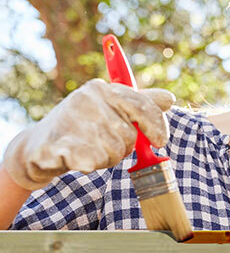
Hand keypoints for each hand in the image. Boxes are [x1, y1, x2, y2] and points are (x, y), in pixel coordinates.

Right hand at [2, 79, 174, 189]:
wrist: (38, 146)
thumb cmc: (82, 127)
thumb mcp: (111, 109)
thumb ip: (140, 103)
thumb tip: (169, 98)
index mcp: (102, 89)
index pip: (142, 105)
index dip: (157, 125)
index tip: (161, 141)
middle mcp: (88, 99)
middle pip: (130, 135)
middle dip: (123, 146)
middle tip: (107, 144)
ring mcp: (73, 119)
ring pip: (115, 152)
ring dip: (106, 157)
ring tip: (88, 148)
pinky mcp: (60, 143)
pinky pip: (94, 161)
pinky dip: (89, 164)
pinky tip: (78, 158)